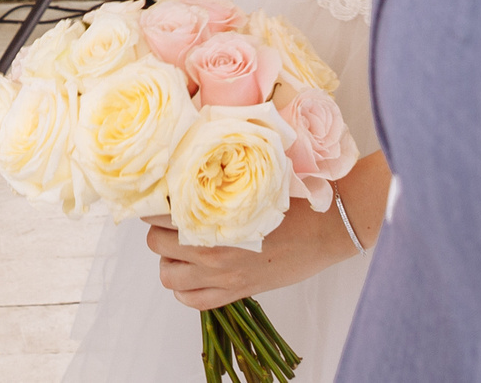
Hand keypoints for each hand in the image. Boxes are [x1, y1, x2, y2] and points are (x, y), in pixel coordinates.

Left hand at [146, 201, 343, 310]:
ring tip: (182, 249)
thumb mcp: (249, 184)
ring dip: (169, 261)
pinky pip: (191, 301)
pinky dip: (185, 290)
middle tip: (173, 223)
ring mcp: (221, 275)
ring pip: (167, 276)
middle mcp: (210, 249)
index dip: (154, 205)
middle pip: (155, 243)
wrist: (326, 228)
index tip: (159, 200)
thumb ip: (217, 186)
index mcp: (212, 216)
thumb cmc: (292, 200)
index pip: (157, 212)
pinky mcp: (235, 293)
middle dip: (160, 232)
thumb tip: (186, 178)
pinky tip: (194, 275)